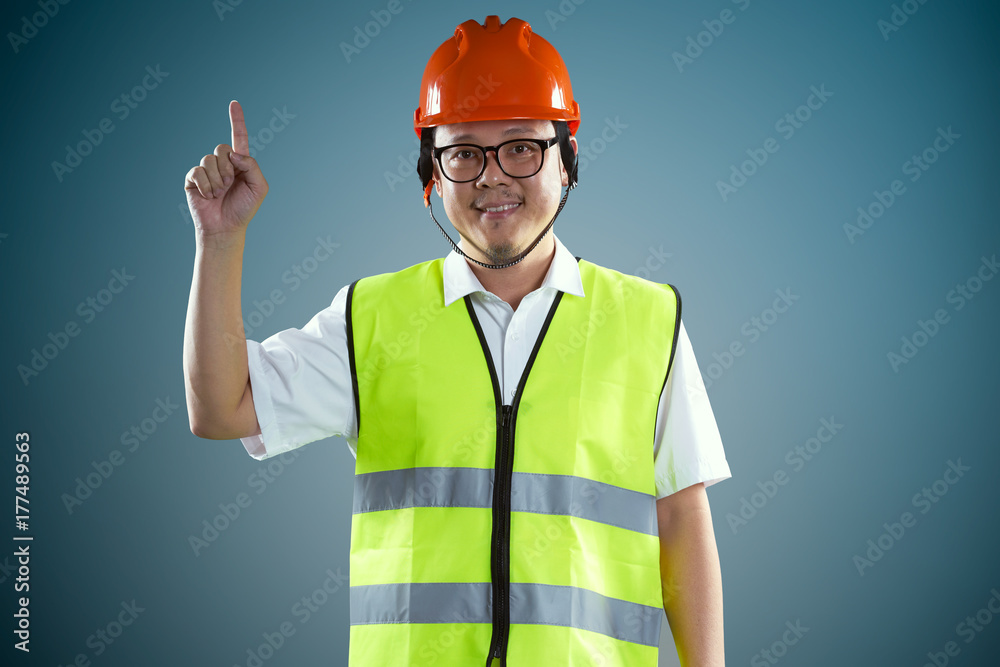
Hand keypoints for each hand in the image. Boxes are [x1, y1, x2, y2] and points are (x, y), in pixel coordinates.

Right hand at [184, 100, 267, 238]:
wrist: (226, 227)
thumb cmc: (244, 209)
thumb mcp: (259, 187)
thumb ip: (252, 166)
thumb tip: (234, 154)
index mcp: (240, 163)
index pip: (238, 137)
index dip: (236, 120)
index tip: (234, 103)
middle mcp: (222, 163)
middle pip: (221, 148)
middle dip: (228, 169)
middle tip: (230, 186)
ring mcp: (206, 170)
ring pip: (209, 160)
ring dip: (218, 180)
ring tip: (220, 193)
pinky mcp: (193, 179)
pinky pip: (198, 172)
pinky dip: (206, 186)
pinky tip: (209, 196)